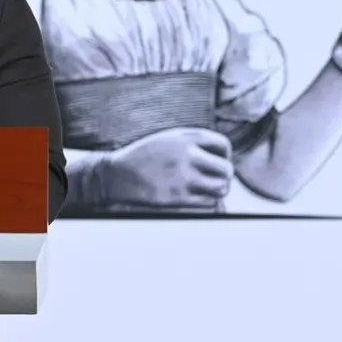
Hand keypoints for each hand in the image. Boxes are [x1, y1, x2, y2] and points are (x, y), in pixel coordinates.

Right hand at [103, 127, 233, 208]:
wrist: (115, 175)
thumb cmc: (141, 157)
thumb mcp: (166, 138)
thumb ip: (191, 142)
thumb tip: (219, 155)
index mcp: (184, 138)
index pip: (222, 144)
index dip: (225, 155)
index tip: (218, 161)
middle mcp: (186, 155)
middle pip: (226, 169)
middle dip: (223, 176)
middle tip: (215, 179)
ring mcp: (182, 177)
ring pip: (221, 188)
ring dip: (217, 190)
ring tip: (207, 190)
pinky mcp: (177, 197)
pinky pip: (208, 203)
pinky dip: (206, 202)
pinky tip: (195, 198)